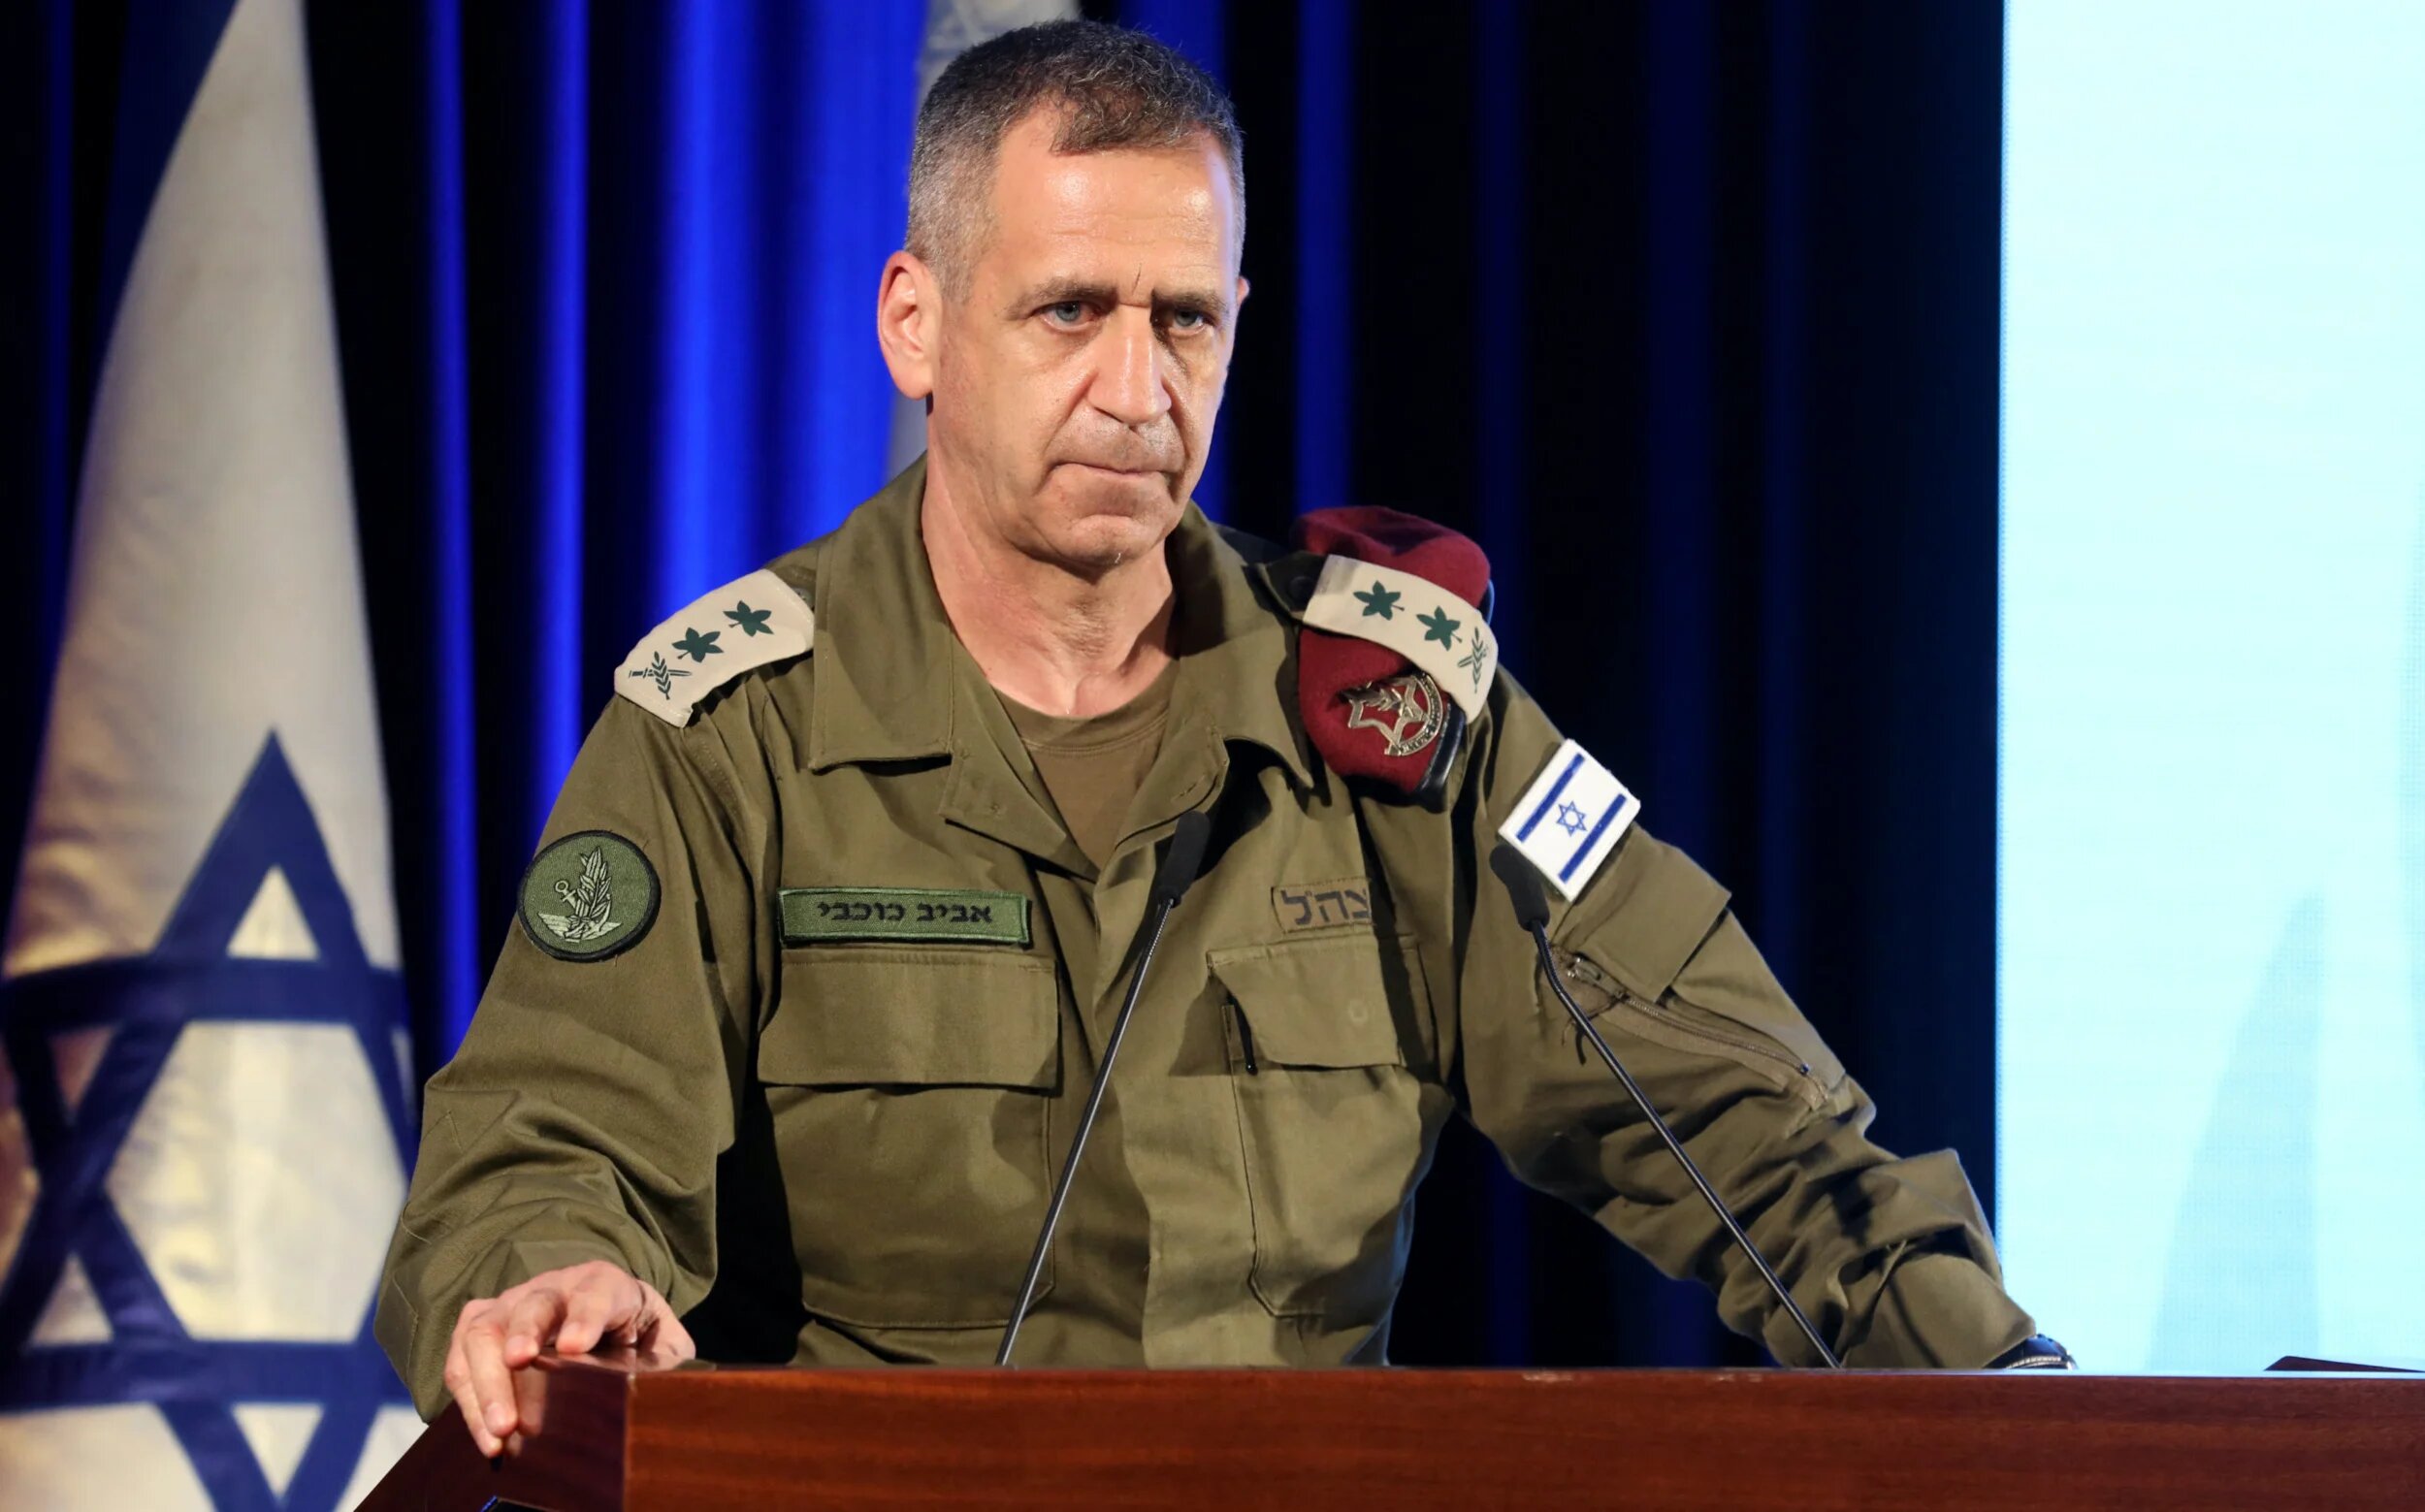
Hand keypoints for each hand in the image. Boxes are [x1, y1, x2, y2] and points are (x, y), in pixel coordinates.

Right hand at [442, 1260, 695, 1454]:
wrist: (606, 1322)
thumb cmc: (638, 1337)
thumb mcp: (663, 1346)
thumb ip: (660, 1364)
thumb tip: (646, 1395)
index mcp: (605, 1284)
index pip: (596, 1292)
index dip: (585, 1317)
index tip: (575, 1348)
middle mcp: (553, 1287)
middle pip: (532, 1305)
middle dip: (523, 1341)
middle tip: (521, 1381)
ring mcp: (512, 1305)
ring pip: (484, 1330)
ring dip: (487, 1383)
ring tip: (501, 1431)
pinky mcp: (482, 1330)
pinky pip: (460, 1359)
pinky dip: (469, 1402)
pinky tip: (489, 1439)